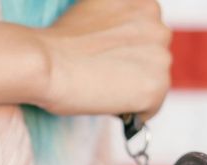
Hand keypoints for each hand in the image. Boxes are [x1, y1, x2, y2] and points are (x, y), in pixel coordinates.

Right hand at [35, 0, 171, 122]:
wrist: (46, 63)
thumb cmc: (59, 43)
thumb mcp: (93, 12)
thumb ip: (116, 20)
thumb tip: (118, 41)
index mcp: (143, 4)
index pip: (148, 36)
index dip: (127, 51)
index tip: (108, 60)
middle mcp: (159, 26)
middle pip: (154, 58)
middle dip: (133, 69)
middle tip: (102, 75)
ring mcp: (161, 57)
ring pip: (154, 82)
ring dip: (132, 89)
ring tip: (102, 87)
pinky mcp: (156, 87)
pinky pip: (151, 108)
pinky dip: (133, 111)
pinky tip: (109, 103)